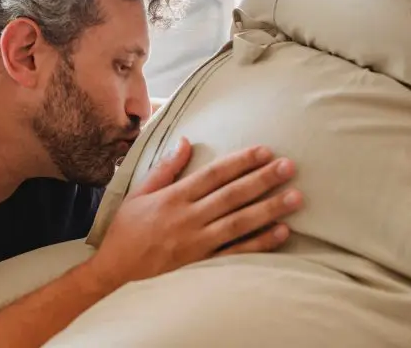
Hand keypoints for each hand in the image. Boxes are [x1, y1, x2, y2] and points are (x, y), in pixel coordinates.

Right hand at [87, 138, 302, 287]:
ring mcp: (197, 242)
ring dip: (269, 208)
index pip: (214, 174)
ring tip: (295, 197)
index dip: (240, 161)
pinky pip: (236, 252)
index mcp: (173, 197)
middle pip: (232, 195)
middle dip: (263, 179)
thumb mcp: (139, 192)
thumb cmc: (126, 228)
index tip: (264, 151)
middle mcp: (188, 218)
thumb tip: (185, 141)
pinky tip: (281, 231)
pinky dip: (260, 242)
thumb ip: (165, 168)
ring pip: (239, 222)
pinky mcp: (202, 263)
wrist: (115, 268)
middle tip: (289, 166)